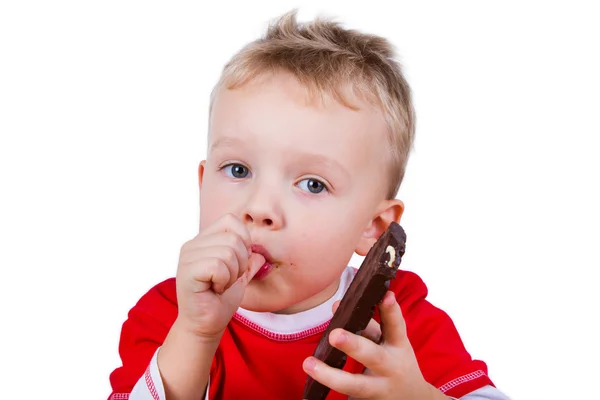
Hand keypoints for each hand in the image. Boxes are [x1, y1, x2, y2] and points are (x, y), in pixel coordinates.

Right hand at [174, 213, 264, 341]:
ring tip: (221, 285)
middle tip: (228, 279)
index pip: (230, 220)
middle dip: (240, 263)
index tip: (239, 263)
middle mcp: (192, 245)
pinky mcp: (187, 271)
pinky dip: (224, 280)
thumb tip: (260, 252)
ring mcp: (187, 257)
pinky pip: (218, 266)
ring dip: (232, 274)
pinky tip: (215, 289)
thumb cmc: (220, 301)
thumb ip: (248, 262)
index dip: (244, 240)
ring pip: (228, 252)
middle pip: (233, 238)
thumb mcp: (239, 277)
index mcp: (203, 240)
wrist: (206, 325)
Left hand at [303, 291, 444, 399]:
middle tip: (334, 335)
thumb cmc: (395, 362)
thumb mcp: (389, 343)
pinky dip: (330, 389)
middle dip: (354, 345)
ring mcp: (380, 389)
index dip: (391, 311)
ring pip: (356, 385)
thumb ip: (366, 325)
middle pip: (373, 357)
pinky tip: (311, 390)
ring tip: (308, 364)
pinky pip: (348, 398)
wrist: (413, 399)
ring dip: (330, 376)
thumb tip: (337, 307)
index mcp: (398, 346)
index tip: (385, 295)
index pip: (396, 326)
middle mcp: (391, 368)